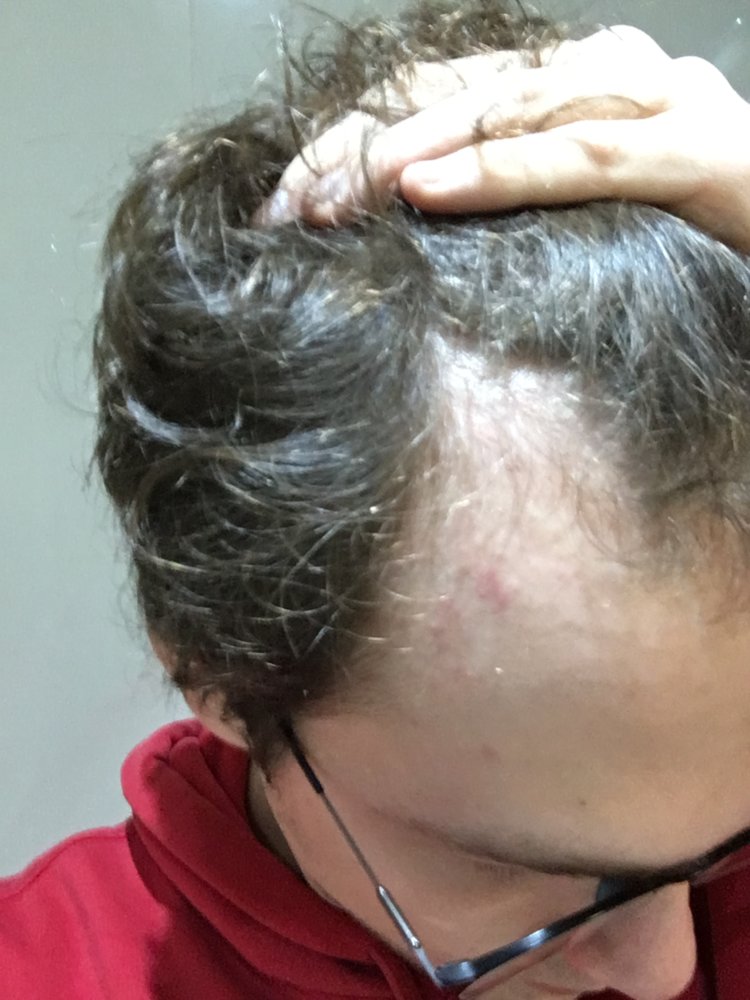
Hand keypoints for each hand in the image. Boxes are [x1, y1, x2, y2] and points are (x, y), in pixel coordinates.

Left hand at [255, 26, 749, 253]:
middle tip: (286, 202)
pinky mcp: (693, 151)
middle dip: (359, 146)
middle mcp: (603, 72)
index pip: (436, 93)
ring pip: (507, 109)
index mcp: (567, 85)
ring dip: (411, 153)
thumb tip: (410, 232)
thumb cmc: (687, 235)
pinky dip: (502, 172)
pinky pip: (583, 157)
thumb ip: (509, 205)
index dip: (352, 139)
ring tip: (334, 200)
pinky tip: (428, 194)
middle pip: (454, 89)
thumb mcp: (576, 217)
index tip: (285, 197)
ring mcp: (652, 100)